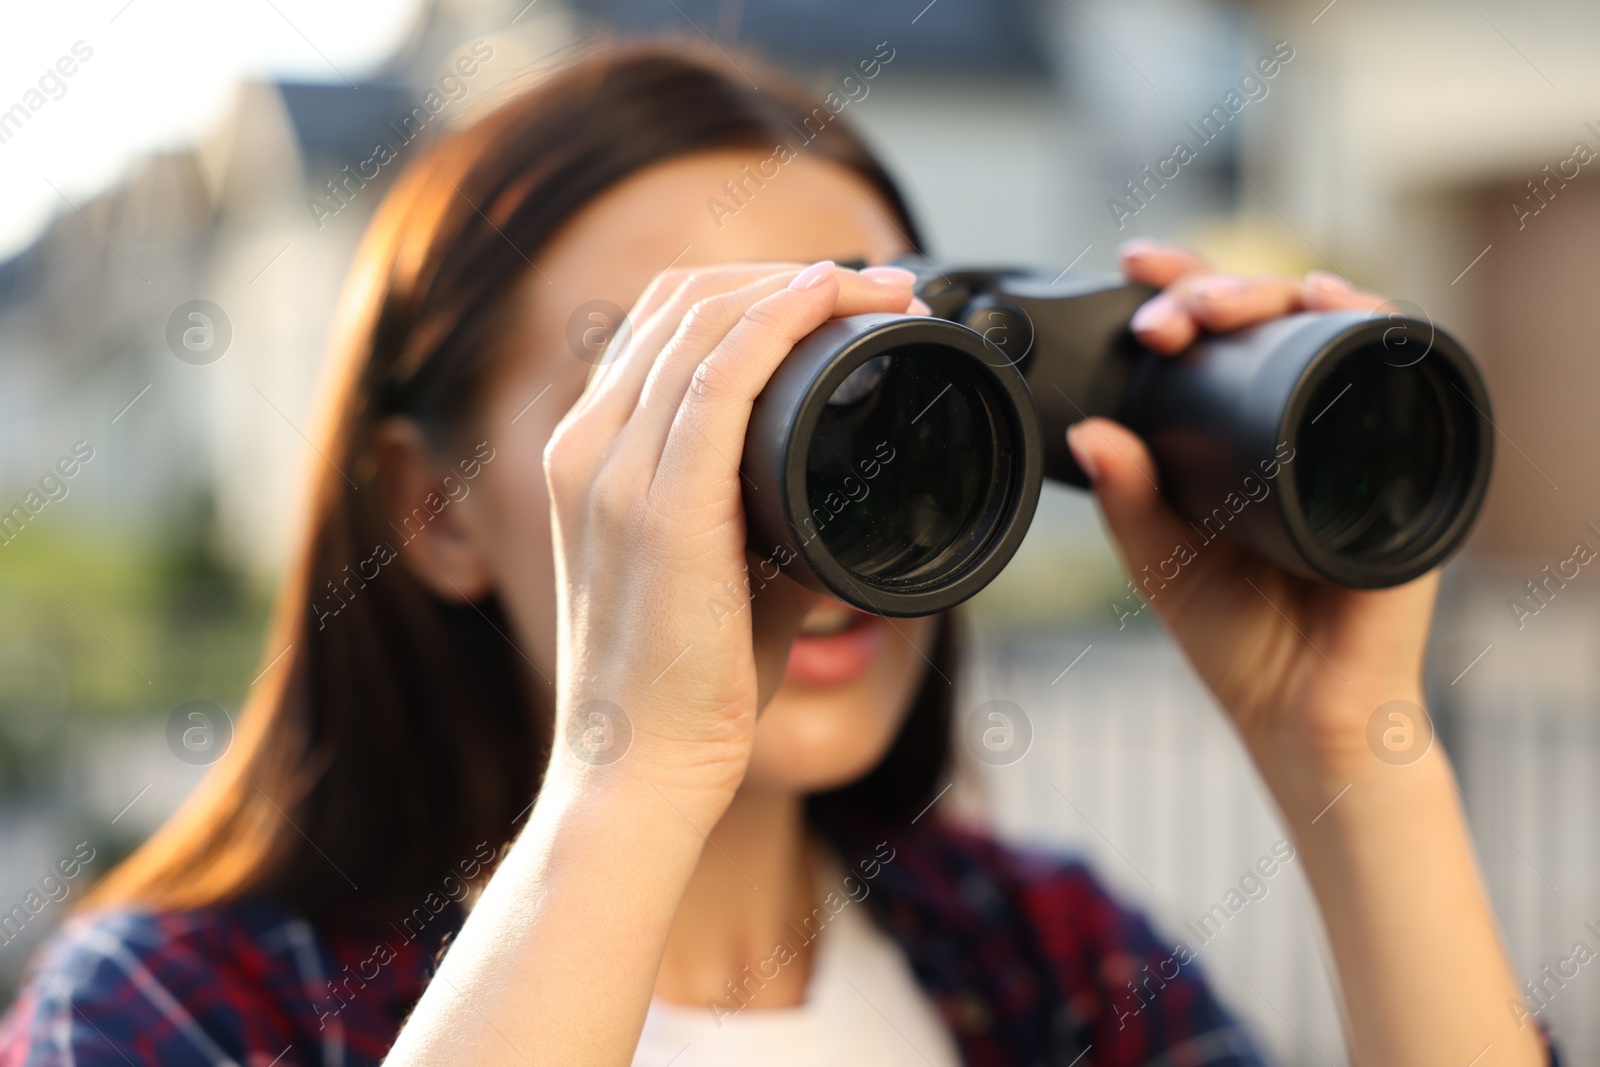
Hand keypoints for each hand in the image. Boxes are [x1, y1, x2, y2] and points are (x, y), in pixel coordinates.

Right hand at [542, 260, 922, 814]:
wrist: (636, 772)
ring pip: (702, 320)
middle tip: (878, 284)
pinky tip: (831, 300)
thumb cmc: (686, 685)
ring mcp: (609, 470)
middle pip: (682, 303)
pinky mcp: (657, 505)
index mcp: (587, 455)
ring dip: (802, 286)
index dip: (753, 288)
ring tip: (882, 292)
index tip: (840, 294)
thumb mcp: (721, 573)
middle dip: (786, 274)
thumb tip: (853, 485)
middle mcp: (584, 447)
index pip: (660, 326)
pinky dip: (781, 319)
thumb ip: (768, 514)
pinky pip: (718, 374)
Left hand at [1066, 240, 1430, 798]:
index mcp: (1237, 431)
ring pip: (1329, 324)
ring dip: (1279, 291)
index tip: (1135, 267)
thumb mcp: (1161, 560)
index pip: (1213, 335)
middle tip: (1171, 309)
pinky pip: (1398, 368)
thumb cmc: (1237, 637)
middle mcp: (1298, 418)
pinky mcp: (1404, 455)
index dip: (1182, 288)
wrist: (1306, 710)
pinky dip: (1369, 321)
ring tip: (1224, 304)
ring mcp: (1353, 430)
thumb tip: (1088, 434)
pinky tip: (1333, 300)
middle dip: (1217, 287)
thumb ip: (1126, 500)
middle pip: (1269, 315)